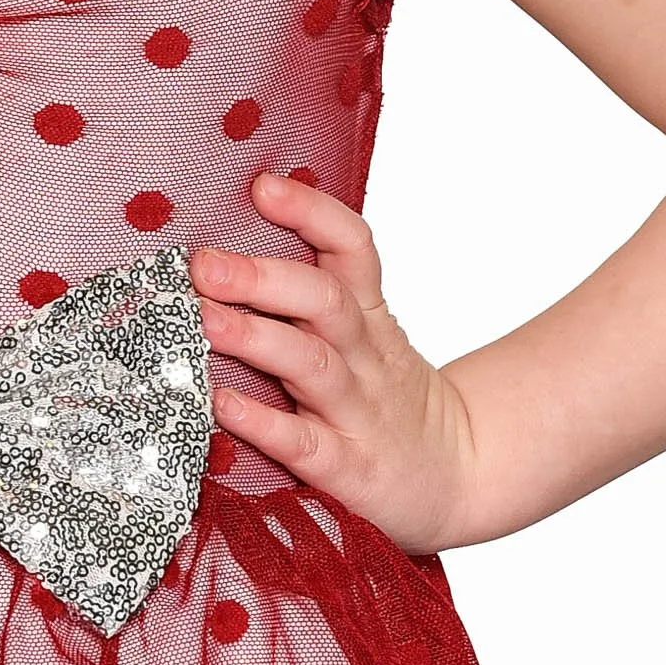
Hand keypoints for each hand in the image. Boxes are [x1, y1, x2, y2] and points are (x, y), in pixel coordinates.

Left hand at [189, 172, 479, 557]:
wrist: (461, 478)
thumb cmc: (392, 402)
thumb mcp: (370, 338)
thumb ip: (312, 296)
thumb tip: (230, 246)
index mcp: (369, 318)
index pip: (352, 248)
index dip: (312, 213)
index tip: (263, 187)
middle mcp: (365, 358)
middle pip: (324, 301)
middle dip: (262, 277)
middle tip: (204, 264)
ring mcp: (358, 412)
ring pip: (311, 364)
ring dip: (256, 337)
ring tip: (204, 318)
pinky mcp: (349, 469)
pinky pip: (304, 443)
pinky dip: (262, 423)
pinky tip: (221, 404)